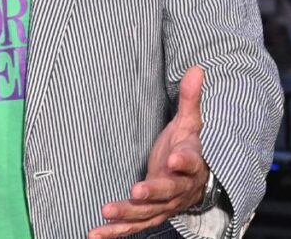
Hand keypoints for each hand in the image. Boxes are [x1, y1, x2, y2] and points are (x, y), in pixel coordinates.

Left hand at [89, 66, 208, 237]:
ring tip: (106, 212)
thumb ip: (190, 99)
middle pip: (167, 192)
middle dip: (152, 192)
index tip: (174, 158)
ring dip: (127, 214)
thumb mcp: (190, 122)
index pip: (190, 163)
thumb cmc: (188, 146)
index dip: (183, 162)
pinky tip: (93, 234)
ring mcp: (163, 205)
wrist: (197, 180)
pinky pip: (133, 226)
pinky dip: (114, 232)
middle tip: (137, 191)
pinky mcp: (149, 214)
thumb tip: (197, 69)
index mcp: (192, 165)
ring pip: (147, 213)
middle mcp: (179, 189)